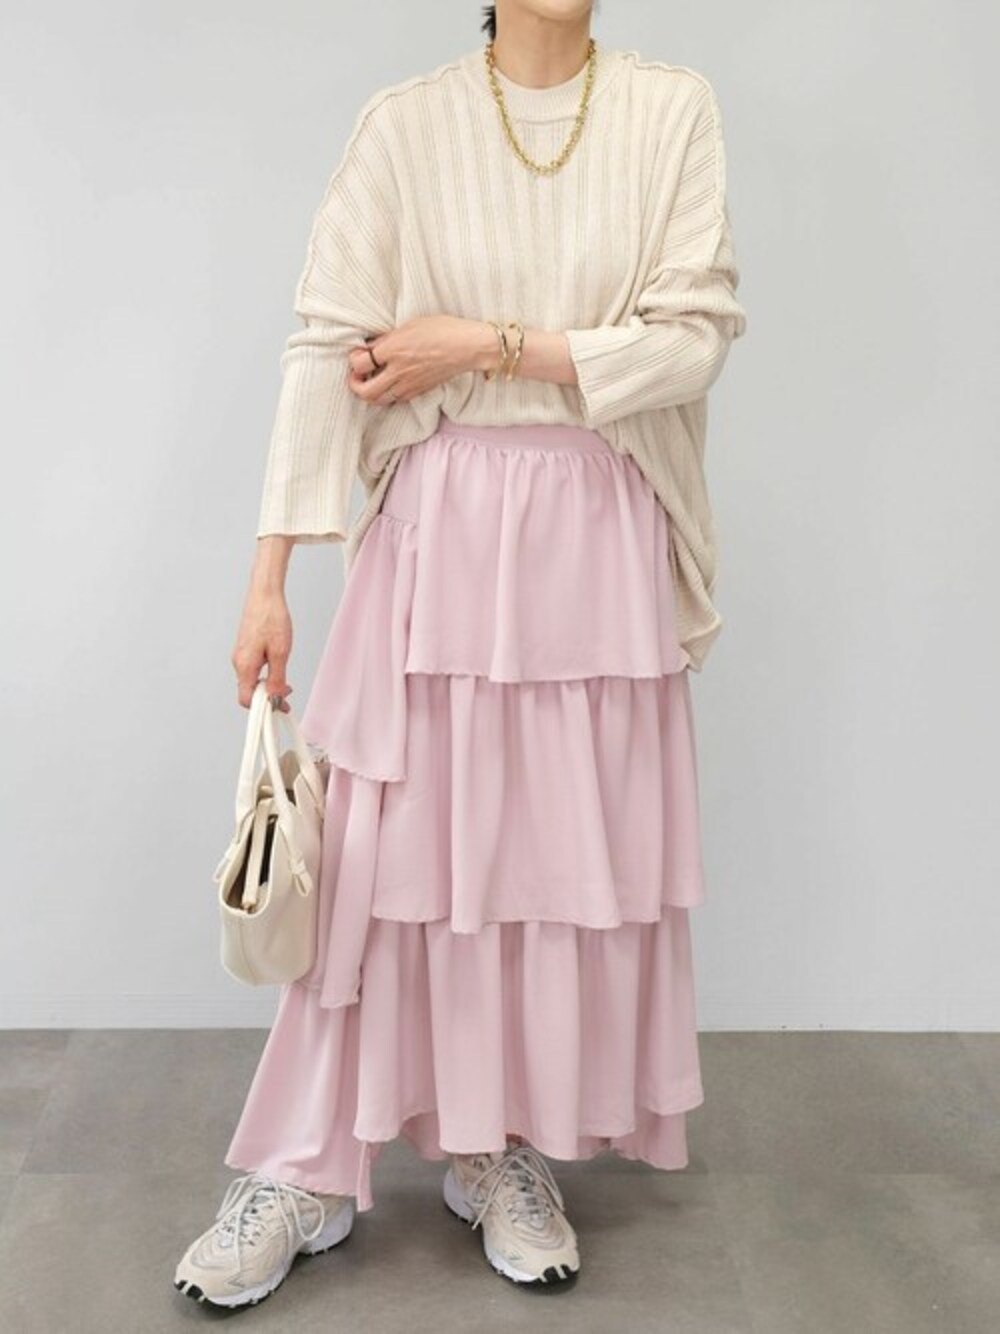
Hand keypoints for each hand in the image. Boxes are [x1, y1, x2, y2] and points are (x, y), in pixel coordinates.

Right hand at [231, 579, 292, 710]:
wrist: (264, 594)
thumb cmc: (272, 617)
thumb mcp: (280, 652)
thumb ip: (276, 678)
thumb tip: (275, 698)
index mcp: (244, 665)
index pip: (246, 699)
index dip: (263, 707)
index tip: (280, 707)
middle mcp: (238, 662)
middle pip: (249, 691)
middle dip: (267, 697)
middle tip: (288, 695)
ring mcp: (240, 655)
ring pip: (251, 680)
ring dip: (267, 685)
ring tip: (286, 682)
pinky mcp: (245, 648)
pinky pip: (252, 669)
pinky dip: (264, 674)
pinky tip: (277, 668)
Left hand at [347, 316, 495, 404]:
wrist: (468, 347)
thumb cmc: (442, 330)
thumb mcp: (410, 325)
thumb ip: (388, 338)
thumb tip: (371, 346)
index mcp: (394, 350)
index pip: (360, 363)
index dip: (354, 359)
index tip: (358, 353)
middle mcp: (398, 371)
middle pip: (365, 391)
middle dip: (355, 385)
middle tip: (357, 376)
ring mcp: (409, 385)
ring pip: (379, 400)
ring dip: (370, 393)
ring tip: (372, 382)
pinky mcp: (418, 391)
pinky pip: (395, 399)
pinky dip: (387, 395)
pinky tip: (390, 384)